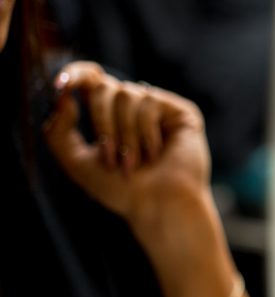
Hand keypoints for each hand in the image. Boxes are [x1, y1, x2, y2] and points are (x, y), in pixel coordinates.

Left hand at [43, 61, 210, 239]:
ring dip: (125, 134)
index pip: (90, 78)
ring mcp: (159, 109)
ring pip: (126, 95)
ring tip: (135, 163)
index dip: (75, 74)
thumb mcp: (77, 163)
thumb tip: (64, 98)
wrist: (158, 206)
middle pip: (104, 87)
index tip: (59, 86)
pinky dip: (146, 131)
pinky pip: (150, 100)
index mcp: (110, 115)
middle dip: (102, 124)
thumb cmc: (122, 191)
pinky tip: (156, 153)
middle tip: (111, 158)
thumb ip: (57, 132)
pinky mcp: (181, 112)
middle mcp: (134, 109)